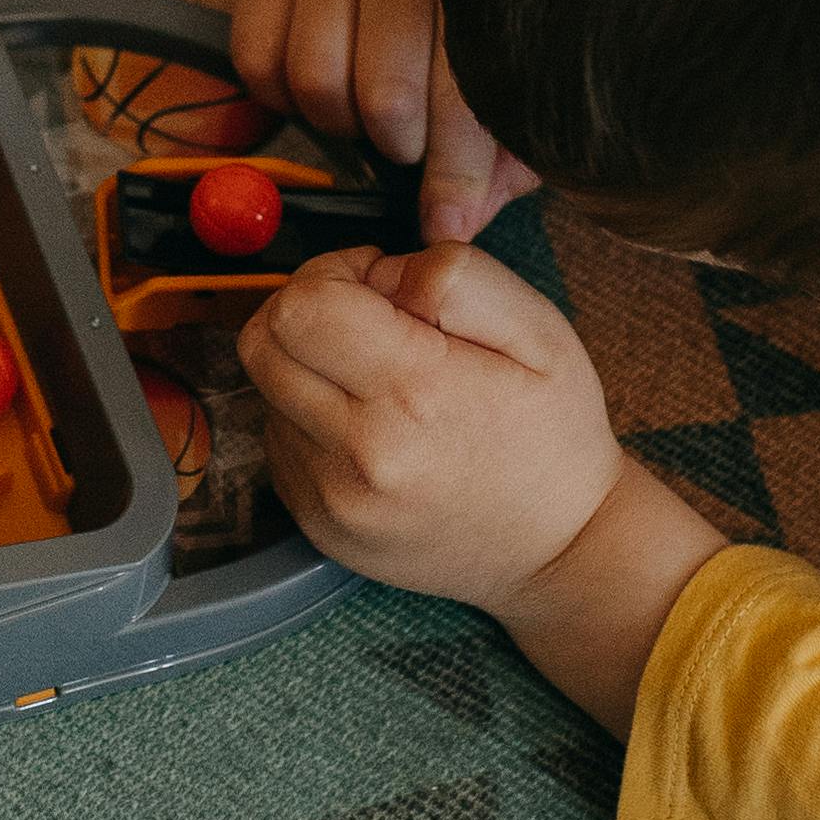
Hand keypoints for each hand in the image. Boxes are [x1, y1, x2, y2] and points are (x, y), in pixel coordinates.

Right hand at [231, 0, 533, 241]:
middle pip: (383, 100)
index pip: (461, 101)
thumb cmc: (471, 14)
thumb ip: (502, 154)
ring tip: (365, 112)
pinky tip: (318, 85)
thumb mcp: (509, 76)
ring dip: (339, 122)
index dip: (453, 179)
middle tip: (408, 144)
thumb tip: (457, 225)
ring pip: (314, 82)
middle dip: (398, 146)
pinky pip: (256, 58)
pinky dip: (281, 94)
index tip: (445, 228)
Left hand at [238, 241, 728, 724]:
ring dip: (308, 366)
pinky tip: (369, 424)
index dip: (335, 272)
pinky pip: (277, 441)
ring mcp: (330, 499)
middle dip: (307, 309)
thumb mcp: (540, 331)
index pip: (303, 305)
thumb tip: (378, 271)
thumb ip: (456, 277)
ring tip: (378, 379)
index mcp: (417, 394)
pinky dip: (310, 417)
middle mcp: (360, 455)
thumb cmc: (553, 433)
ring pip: (264, 390)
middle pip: (261, 343)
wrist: (559, 549)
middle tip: (368, 321)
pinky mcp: (316, 524)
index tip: (379, 283)